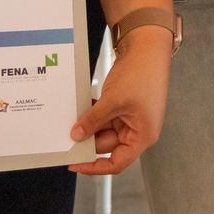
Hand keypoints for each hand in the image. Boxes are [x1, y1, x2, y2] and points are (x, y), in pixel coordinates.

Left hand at [70, 29, 171, 175]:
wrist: (146, 47)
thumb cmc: (141, 74)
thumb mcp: (113, 100)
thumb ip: (94, 120)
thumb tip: (77, 135)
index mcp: (142, 135)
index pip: (117, 162)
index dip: (95, 166)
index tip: (76, 164)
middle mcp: (137, 129)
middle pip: (107, 145)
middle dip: (88, 139)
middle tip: (66, 137)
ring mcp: (130, 117)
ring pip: (103, 129)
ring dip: (89, 124)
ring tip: (72, 119)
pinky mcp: (123, 105)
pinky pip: (104, 116)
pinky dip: (93, 113)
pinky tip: (82, 107)